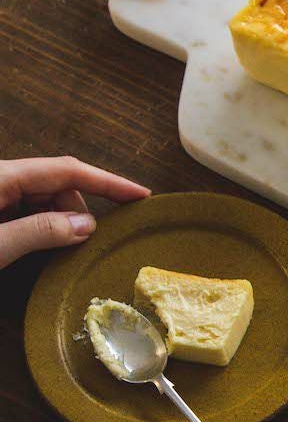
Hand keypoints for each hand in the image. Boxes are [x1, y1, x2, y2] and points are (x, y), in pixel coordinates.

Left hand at [0, 157, 150, 268]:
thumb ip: (41, 231)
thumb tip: (87, 225)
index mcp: (4, 175)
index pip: (69, 171)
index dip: (109, 182)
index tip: (140, 195)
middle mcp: (4, 176)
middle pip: (58, 185)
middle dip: (76, 213)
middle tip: (79, 245)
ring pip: (46, 199)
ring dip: (57, 222)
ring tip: (44, 249)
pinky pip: (30, 209)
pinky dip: (42, 226)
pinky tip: (32, 245)